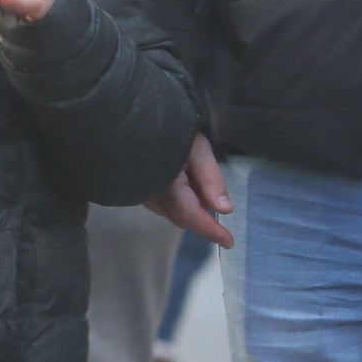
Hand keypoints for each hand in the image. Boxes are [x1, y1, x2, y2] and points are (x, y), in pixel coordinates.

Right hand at [149, 132, 234, 246]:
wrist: (132, 119)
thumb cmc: (169, 126)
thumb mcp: (197, 147)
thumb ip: (211, 178)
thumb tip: (225, 210)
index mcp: (166, 184)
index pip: (192, 216)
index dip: (211, 231)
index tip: (229, 242)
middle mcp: (150, 194)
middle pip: (183, 217)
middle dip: (202, 214)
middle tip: (211, 188)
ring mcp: (141, 194)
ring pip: (173, 213)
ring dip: (191, 205)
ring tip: (193, 173)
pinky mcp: (138, 191)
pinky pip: (163, 205)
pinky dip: (179, 200)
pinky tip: (182, 177)